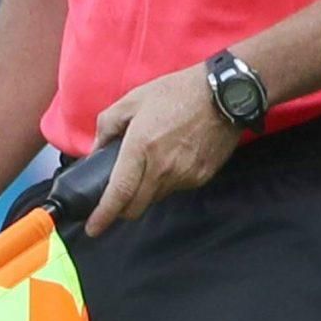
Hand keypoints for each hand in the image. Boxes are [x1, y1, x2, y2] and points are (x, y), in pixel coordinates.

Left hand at [83, 65, 242, 235]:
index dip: (103, 215)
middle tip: (118, 199)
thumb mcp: (134, 99)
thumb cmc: (178, 92)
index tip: (93, 229)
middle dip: (123, 209)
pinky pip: (178, 187)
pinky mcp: (202, 176)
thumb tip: (96, 150)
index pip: (119, 192)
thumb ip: (108, 125)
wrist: (226, 93)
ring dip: (148, 191)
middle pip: (136, 206)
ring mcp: (185, 174)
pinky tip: (175, 159)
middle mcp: (162, 167)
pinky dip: (170, 180)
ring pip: (157, 197)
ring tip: (153, 165)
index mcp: (141, 147)